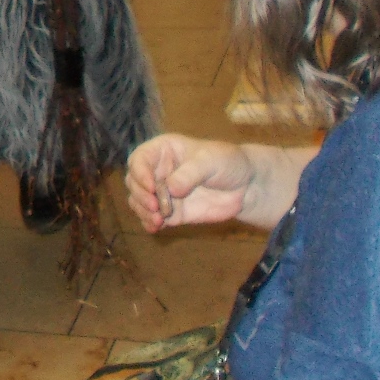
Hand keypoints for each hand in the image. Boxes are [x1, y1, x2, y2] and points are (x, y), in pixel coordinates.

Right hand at [125, 135, 254, 230]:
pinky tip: (156, 228)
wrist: (245, 186)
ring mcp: (162, 193)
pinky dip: (150, 223)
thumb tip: (170, 189)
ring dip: (143, 212)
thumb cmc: (227, 163)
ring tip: (158, 220)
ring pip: (139, 202)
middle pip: (134, 182)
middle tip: (156, 206)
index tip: (151, 187)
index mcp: (162, 151)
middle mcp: (157, 171)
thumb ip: (190, 173)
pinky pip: (152, 218)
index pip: (139, 159)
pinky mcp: (171, 212)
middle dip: (141, 195)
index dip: (140, 173)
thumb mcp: (210, 161)